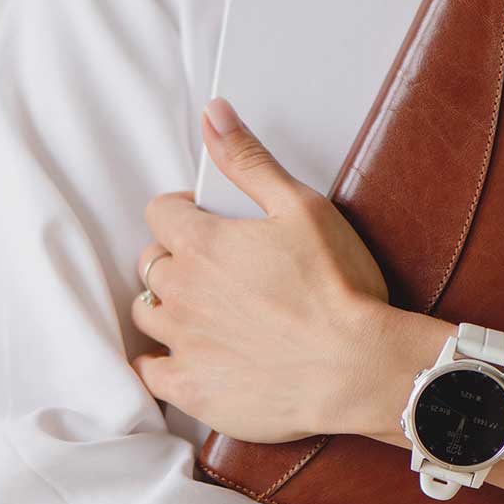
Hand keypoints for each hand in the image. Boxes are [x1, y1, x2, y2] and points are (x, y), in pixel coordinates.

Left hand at [129, 97, 411, 441]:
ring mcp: (183, 343)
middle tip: (216, 267)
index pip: (160, 212)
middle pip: (151, 262)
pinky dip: (161, 361)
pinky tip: (186, 355)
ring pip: (147, 312)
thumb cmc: (338, 289)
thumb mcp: (303, 208)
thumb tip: (214, 115)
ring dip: (168, 305)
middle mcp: (182, 292)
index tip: (206, 221)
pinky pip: (150, 372)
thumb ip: (250, 161)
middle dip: (176, 258)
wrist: (357, 368)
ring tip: (205, 309)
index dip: (183, 211)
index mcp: (202, 244)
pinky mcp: (192, 388)